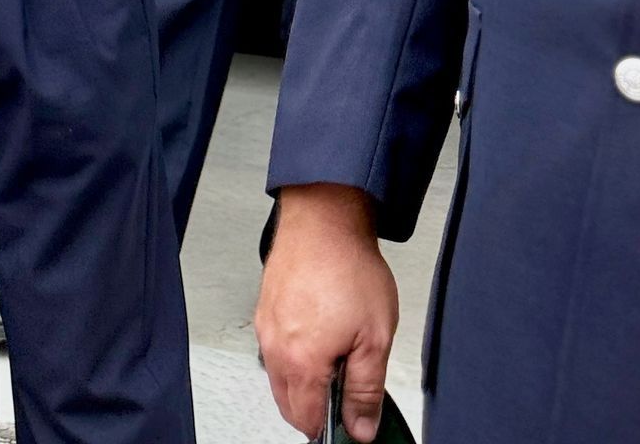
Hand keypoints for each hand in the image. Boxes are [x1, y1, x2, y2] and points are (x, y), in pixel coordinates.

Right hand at [256, 185, 399, 438]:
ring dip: (304, 380)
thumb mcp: (375, 339)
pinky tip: (320, 333)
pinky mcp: (264, 306)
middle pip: (289, 403)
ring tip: (337, 354)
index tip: (351, 420)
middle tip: (347, 389)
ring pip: (280, 376)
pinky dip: (294, 354)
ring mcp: (266, 324)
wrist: (323, 217)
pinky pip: (275, 347)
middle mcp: (274, 346)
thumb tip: (361, 427)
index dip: (331, 429)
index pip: (306, 421)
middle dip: (316, 407)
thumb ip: (366, 391)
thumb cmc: (347, 267)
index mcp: (300, 361)